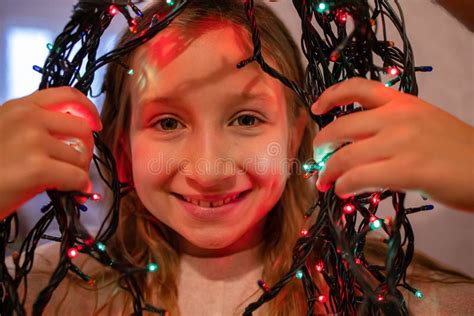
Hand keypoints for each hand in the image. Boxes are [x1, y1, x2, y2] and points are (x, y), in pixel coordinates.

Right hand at [0, 87, 101, 220]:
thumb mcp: (6, 133)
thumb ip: (37, 127)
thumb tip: (74, 139)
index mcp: (20, 107)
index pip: (67, 95)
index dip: (88, 109)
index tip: (95, 123)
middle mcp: (28, 118)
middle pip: (82, 128)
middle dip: (86, 150)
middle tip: (77, 166)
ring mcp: (33, 140)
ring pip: (80, 156)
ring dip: (78, 172)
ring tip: (62, 182)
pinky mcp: (37, 167)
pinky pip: (77, 177)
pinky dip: (77, 187)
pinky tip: (68, 191)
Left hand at [311, 78, 473, 211]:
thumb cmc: (457, 149)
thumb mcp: (424, 123)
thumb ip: (391, 127)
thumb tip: (356, 145)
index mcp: (403, 102)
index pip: (359, 87)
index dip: (331, 95)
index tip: (315, 107)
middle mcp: (398, 117)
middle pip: (341, 127)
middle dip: (322, 145)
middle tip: (318, 159)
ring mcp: (401, 143)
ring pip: (346, 156)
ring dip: (328, 172)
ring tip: (325, 183)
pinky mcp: (407, 170)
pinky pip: (360, 177)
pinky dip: (343, 185)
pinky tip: (342, 190)